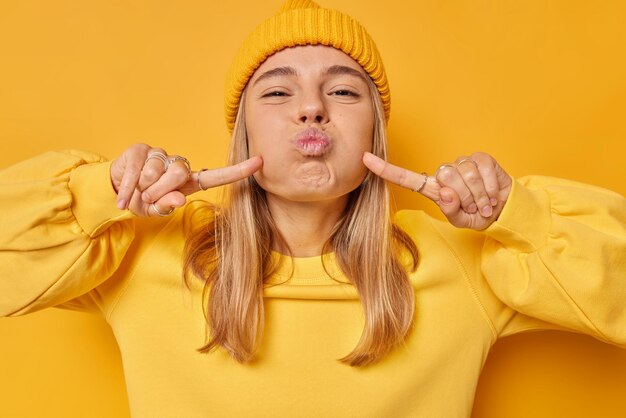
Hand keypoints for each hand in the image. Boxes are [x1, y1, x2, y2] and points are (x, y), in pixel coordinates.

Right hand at [110, 143, 262, 216]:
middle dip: (160, 191)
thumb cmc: (143, 200)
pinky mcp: (140, 150)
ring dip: (143, 189)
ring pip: (157, 171)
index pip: (217, 176)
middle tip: (149, 198)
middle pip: (180, 173)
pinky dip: (128, 189)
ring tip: (138, 192)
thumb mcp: (155, 209)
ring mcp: (160, 154)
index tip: (260, 162)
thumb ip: (166, 206)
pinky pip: (138, 170)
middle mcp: (178, 164)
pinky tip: (123, 199)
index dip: (238, 171)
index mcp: (189, 182)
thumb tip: (177, 199)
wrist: (115, 190)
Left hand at [363, 151, 511, 229]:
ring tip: (483, 203)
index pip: (405, 178)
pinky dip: (489, 189)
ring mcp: (462, 162)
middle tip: (473, 207)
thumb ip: (450, 210)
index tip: (365, 158)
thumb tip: (446, 192)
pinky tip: (492, 196)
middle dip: (464, 197)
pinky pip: (482, 172)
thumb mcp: (462, 220)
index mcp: (433, 188)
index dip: (385, 169)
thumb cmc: (478, 214)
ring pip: (465, 175)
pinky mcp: (480, 158)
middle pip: (445, 176)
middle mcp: (445, 172)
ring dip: (478, 196)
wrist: (504, 209)